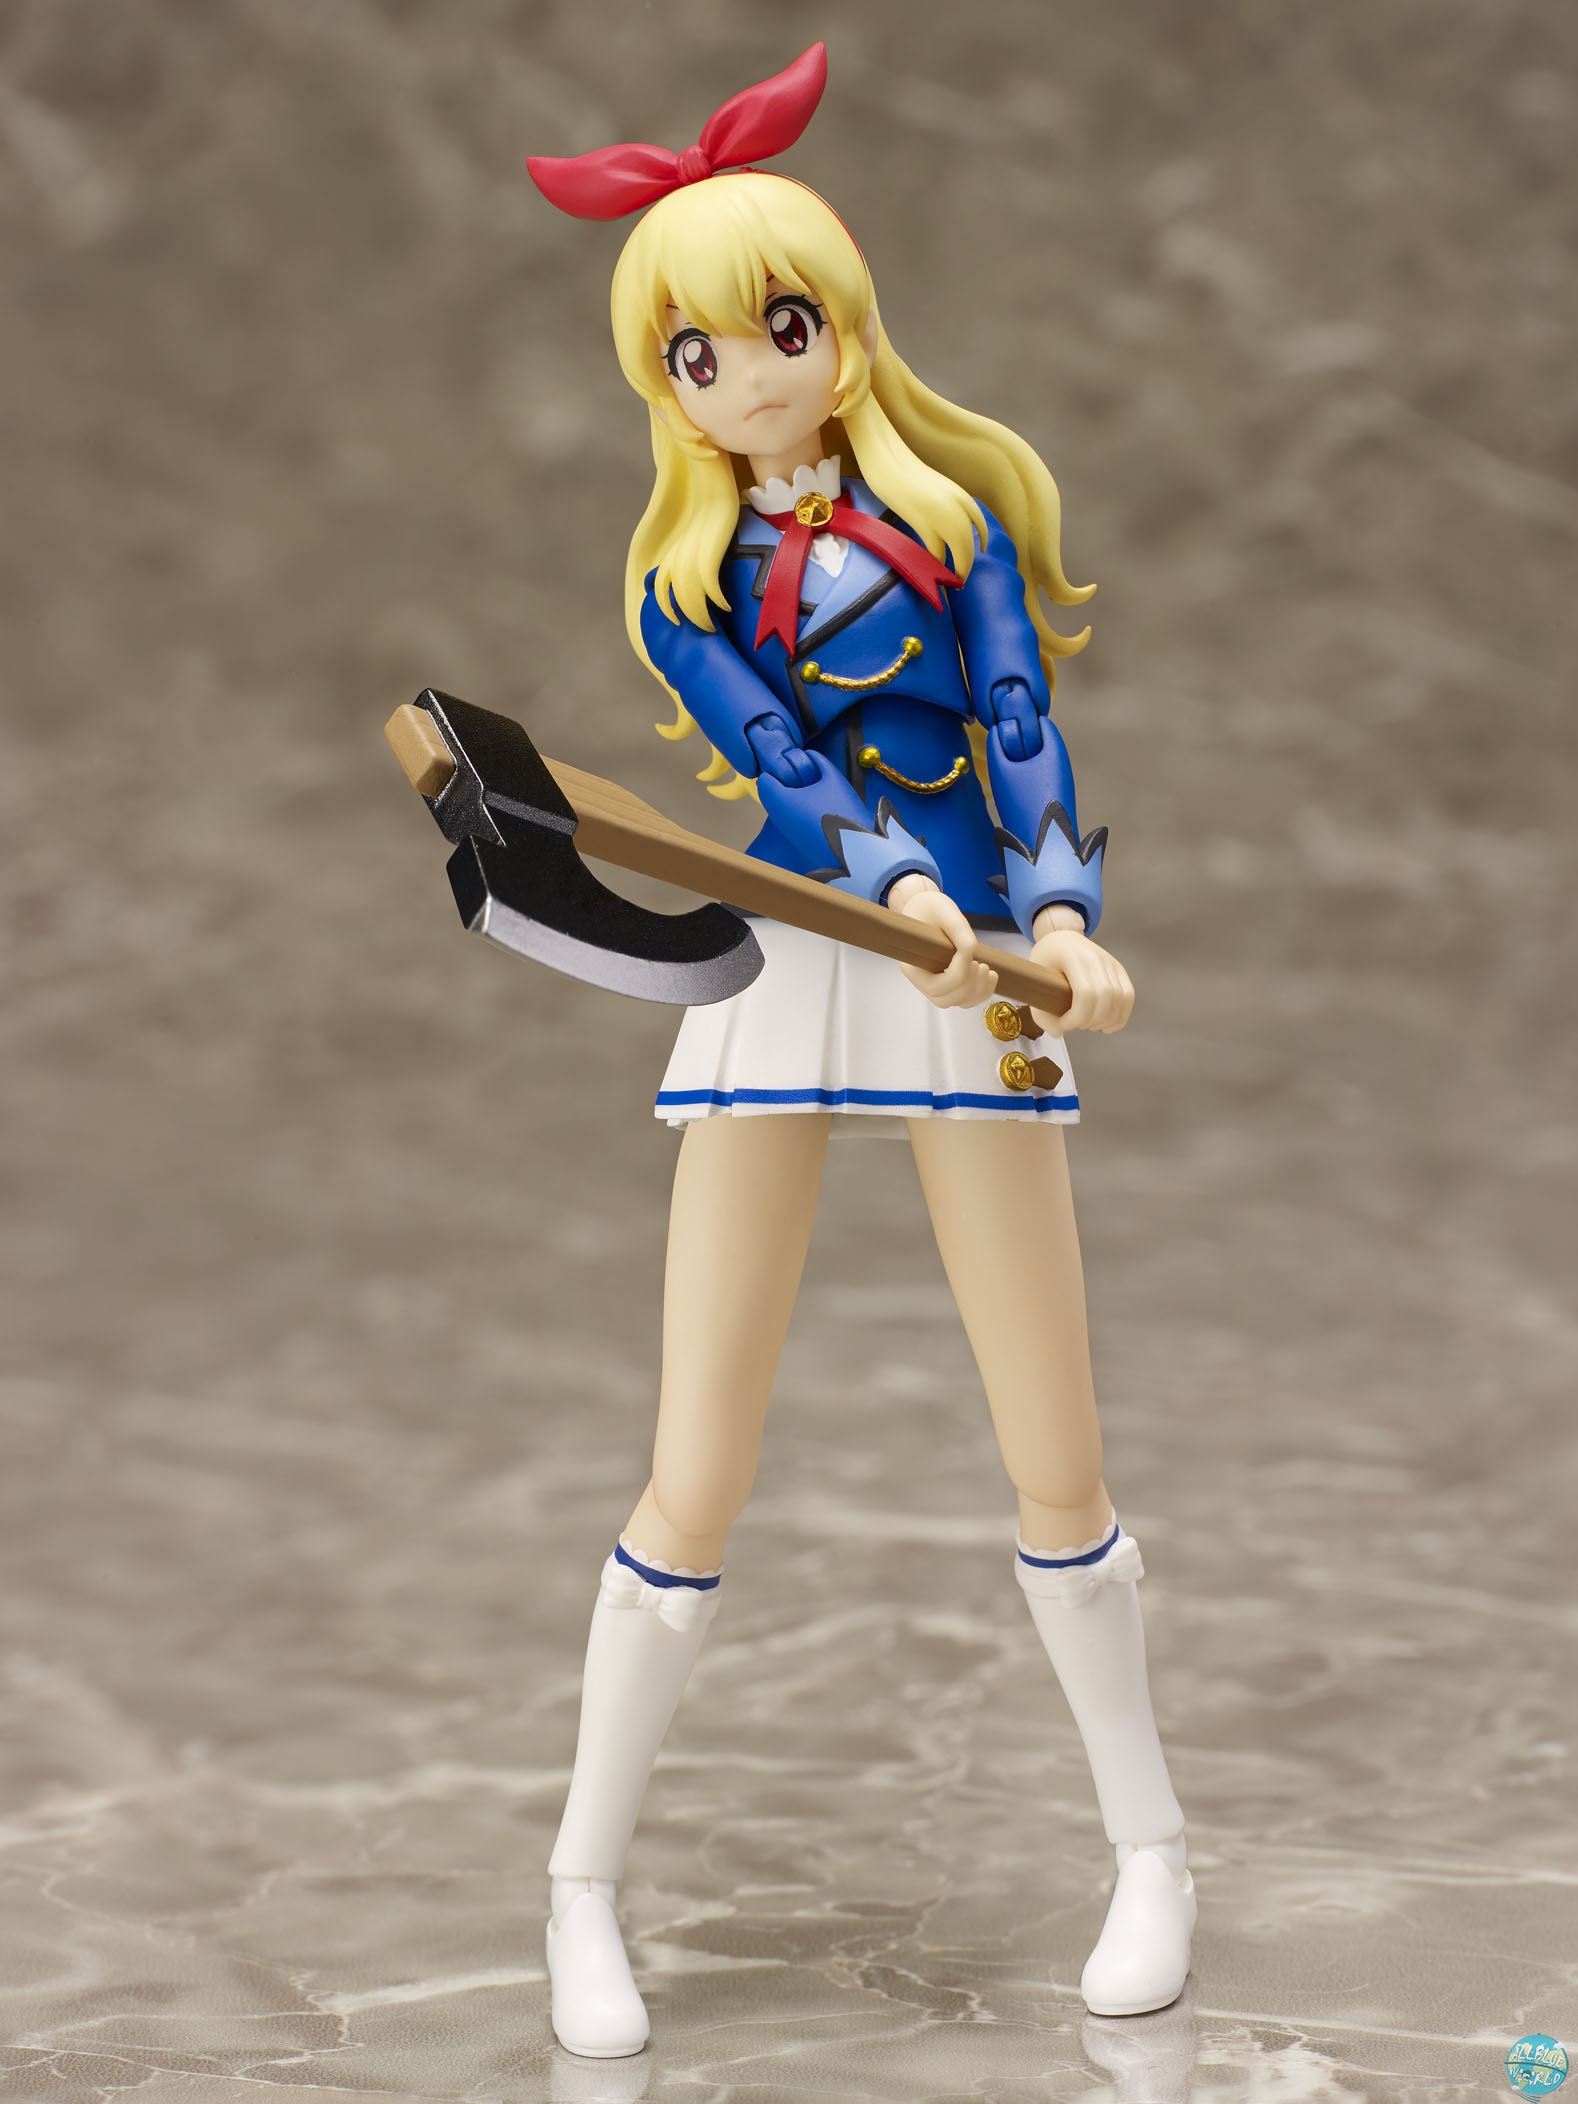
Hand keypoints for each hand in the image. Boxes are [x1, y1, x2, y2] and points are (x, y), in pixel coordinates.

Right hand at [888, 875, 997, 1008]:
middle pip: (946, 999)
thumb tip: (972, 950)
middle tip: (979, 963)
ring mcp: (936, 984)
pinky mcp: (950, 982)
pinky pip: (966, 999)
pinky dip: (982, 992)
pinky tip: (989, 975)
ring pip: (958, 1002)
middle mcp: (922, 981)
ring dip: (978, 991)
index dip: (959, 971)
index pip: (936, 986)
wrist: (926, 908)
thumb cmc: (928, 908)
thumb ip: (958, 929)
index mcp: (912, 967)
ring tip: (986, 968)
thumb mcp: (943, 910)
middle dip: (969, 985)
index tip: (970, 949)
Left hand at [1029, 905, 1133, 1033]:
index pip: (1085, 992)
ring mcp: (1111, 962)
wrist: (1061, 938)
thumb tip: (1058, 1033)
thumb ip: (1041, 1011)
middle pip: (1105, 998)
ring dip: (1105, 1020)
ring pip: (1120, 999)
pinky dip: (1120, 1016)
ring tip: (1088, 1024)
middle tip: (1075, 1025)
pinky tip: (1106, 1025)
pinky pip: (1128, 996)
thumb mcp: (1034, 980)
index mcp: (1072, 956)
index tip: (1064, 1025)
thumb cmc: (1046, 960)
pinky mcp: (1119, 970)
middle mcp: (1096, 957)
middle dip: (1090, 1020)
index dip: (1077, 1017)